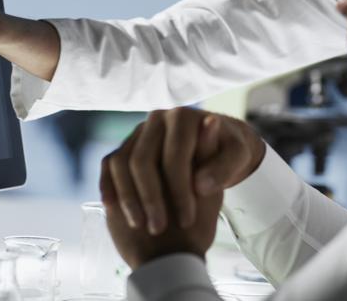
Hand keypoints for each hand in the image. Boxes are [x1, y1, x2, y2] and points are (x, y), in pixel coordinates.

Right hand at [101, 107, 265, 235]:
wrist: (214, 147)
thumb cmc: (227, 153)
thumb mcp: (237, 158)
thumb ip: (224, 168)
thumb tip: (201, 185)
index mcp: (183, 117)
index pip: (175, 156)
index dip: (179, 190)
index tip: (187, 220)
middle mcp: (156, 119)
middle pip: (142, 159)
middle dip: (150, 197)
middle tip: (159, 228)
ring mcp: (138, 131)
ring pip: (122, 162)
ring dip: (128, 197)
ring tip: (140, 225)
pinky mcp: (126, 145)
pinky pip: (110, 164)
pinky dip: (109, 186)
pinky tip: (113, 208)